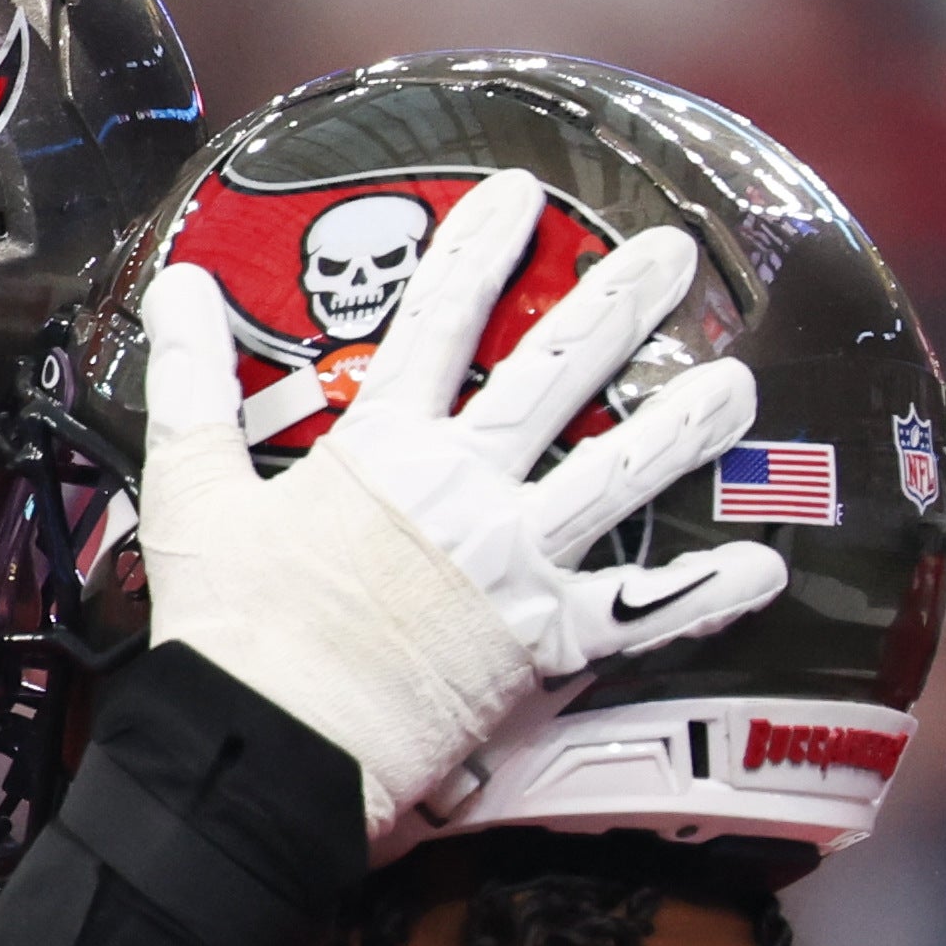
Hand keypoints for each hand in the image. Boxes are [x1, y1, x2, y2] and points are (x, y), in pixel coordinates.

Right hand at [138, 170, 788, 846]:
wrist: (265, 752)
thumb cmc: (229, 634)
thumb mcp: (192, 493)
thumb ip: (191, 384)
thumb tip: (177, 287)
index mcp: (383, 449)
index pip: (440, 317)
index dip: (482, 244)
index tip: (524, 192)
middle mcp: (464, 492)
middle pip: (555, 374)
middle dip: (618, 303)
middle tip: (674, 254)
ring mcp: (513, 564)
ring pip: (620, 476)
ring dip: (685, 428)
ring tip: (740, 385)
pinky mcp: (541, 644)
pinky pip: (641, 615)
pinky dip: (707, 597)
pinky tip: (768, 568)